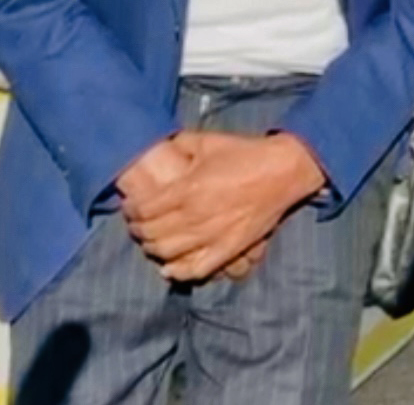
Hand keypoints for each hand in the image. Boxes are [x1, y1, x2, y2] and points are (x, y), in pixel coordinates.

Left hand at [124, 131, 325, 283]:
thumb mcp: (209, 141)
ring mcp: (211, 236)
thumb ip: (181, 144)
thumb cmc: (246, 153)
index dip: (131, 210)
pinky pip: (195, 270)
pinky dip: (177, 272)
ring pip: (168, 253)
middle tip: (136, 224)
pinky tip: (168, 267)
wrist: (283, 171)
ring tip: (151, 241)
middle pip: (151, 234)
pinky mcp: (228, 250)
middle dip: (138, 230)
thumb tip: (162, 146)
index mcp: (188, 189)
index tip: (129, 207)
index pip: (144, 209)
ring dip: (152, 249)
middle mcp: (195, 216)